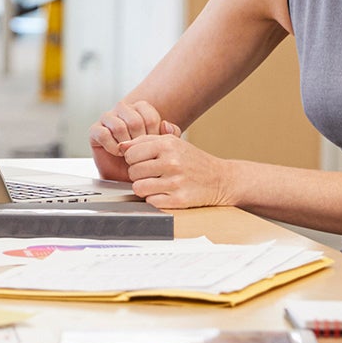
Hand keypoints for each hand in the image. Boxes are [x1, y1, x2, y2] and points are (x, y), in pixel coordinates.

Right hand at [88, 100, 180, 181]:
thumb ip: (170, 135)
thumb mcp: (161, 147)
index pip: (149, 114)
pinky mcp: (95, 130)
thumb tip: (167, 124)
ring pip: (118, 126)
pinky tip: (116, 152)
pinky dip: (111, 146)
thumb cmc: (143, 159)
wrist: (125, 175)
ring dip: (125, 144)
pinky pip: (103, 134)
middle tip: (139, 152)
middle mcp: (123, 110)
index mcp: (140, 108)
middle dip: (138, 141)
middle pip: (134, 120)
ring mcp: (108, 118)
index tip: (151, 146)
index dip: (152, 134)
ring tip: (127, 153)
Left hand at [121, 134, 238, 210]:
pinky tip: (164, 193)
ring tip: (155, 184)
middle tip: (151, 174)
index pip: (130, 154)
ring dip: (144, 188)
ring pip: (139, 188)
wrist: (219, 178)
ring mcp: (175, 182)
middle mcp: (171, 162)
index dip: (134, 159)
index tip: (143, 161)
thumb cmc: (192, 160)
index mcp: (167, 145)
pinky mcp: (179, 199)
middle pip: (133, 172)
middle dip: (138, 174)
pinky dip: (155, 199)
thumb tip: (122, 146)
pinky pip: (151, 201)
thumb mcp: (173, 142)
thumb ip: (146, 141)